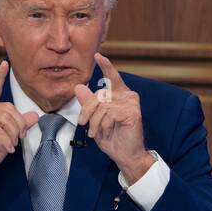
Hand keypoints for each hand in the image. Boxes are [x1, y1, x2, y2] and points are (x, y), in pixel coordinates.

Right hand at [0, 61, 38, 195]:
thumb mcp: (8, 137)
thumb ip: (19, 125)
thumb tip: (35, 116)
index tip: (5, 64)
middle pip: (8, 108)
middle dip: (19, 124)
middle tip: (19, 138)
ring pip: (4, 119)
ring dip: (13, 134)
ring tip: (11, 144)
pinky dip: (6, 143)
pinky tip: (6, 149)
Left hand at [74, 53, 154, 182]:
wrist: (125, 155)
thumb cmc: (112, 137)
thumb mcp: (95, 119)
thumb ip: (88, 103)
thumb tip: (78, 87)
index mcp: (119, 95)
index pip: (112, 76)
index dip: (105, 66)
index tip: (97, 55)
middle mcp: (127, 95)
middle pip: (99, 94)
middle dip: (87, 110)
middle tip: (83, 123)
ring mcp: (131, 103)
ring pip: (102, 105)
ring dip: (94, 121)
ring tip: (95, 132)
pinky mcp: (133, 112)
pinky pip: (109, 113)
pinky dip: (103, 124)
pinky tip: (106, 131)